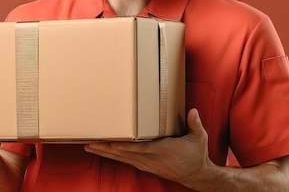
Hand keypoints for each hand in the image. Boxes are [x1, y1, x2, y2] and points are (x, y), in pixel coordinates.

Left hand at [84, 108, 211, 183]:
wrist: (197, 175)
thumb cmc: (196, 155)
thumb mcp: (199, 138)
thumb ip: (194, 124)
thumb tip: (193, 111)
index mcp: (163, 151)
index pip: (141, 149)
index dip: (125, 147)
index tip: (112, 143)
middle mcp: (152, 159)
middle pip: (125, 154)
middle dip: (106, 148)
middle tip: (89, 142)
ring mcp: (147, 164)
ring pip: (122, 158)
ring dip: (105, 153)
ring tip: (89, 146)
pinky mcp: (145, 166)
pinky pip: (126, 160)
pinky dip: (113, 156)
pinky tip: (103, 151)